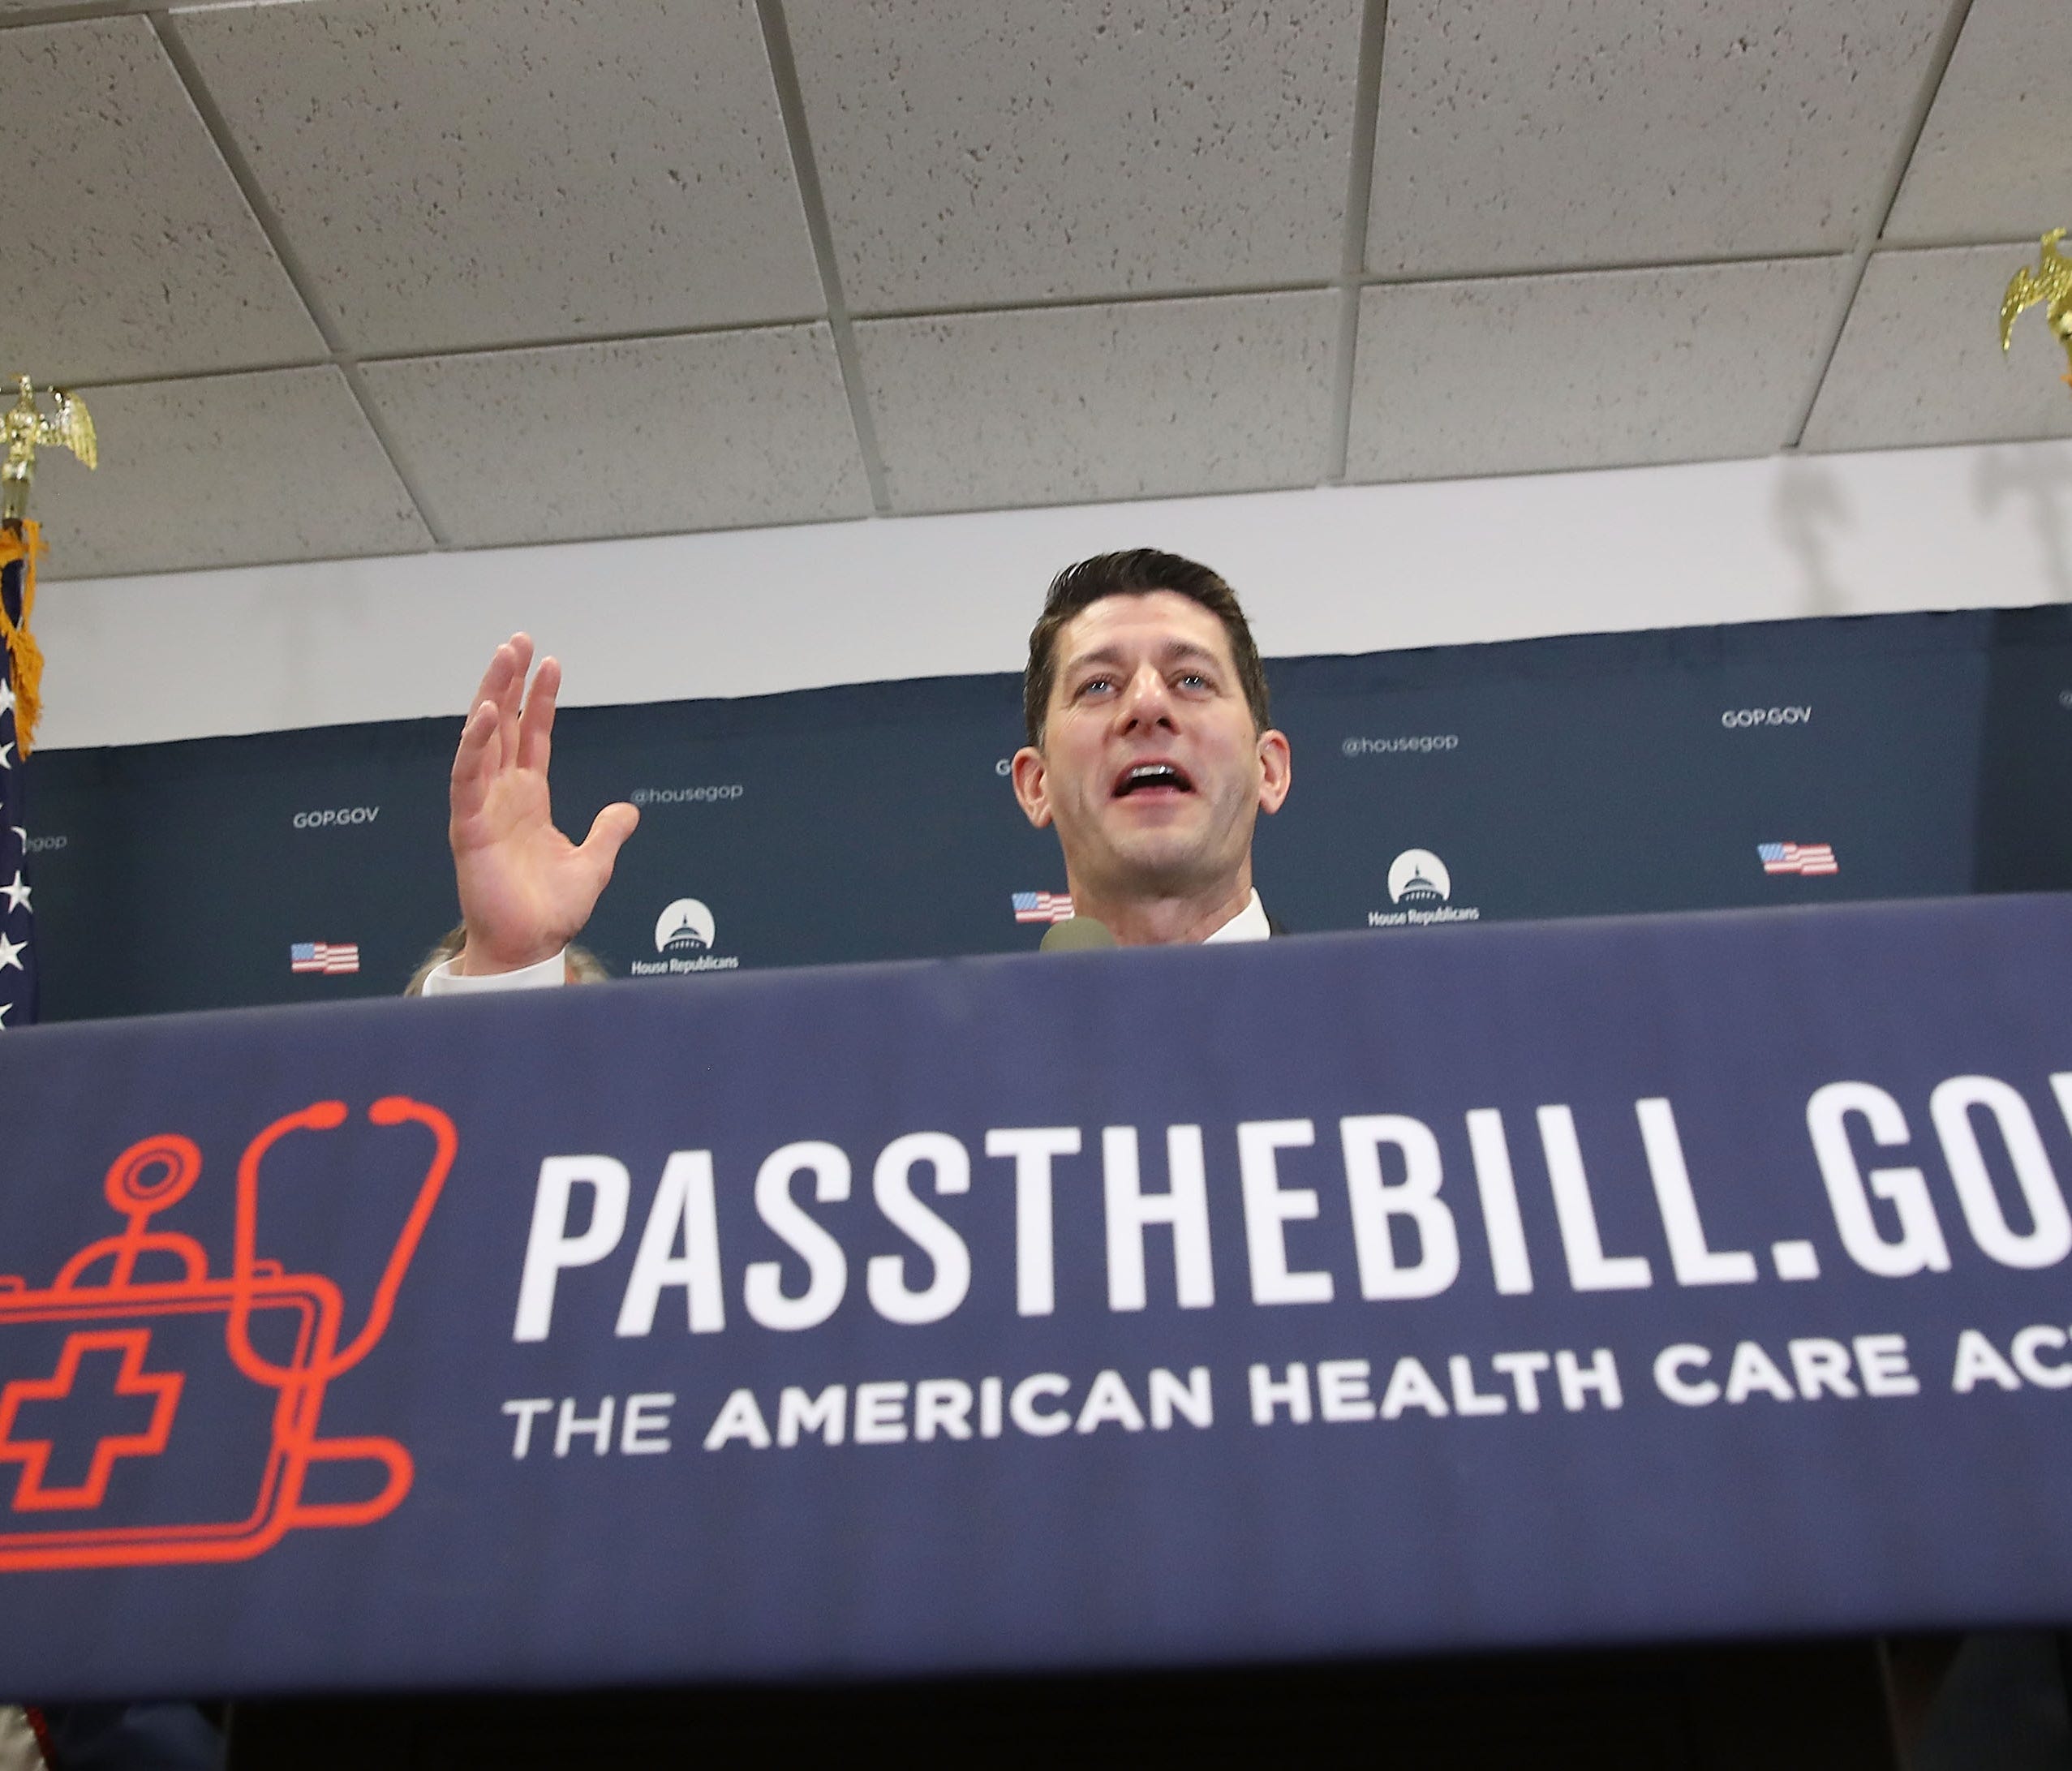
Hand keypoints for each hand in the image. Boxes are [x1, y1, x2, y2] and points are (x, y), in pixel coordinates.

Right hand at [447, 634, 637, 974]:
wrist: (530, 947)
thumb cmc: (551, 911)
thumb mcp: (594, 863)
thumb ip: (608, 832)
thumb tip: (629, 810)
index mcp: (529, 799)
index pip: (533, 737)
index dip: (540, 700)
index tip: (549, 661)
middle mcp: (502, 796)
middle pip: (502, 725)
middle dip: (508, 682)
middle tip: (518, 640)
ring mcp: (482, 808)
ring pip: (481, 740)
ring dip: (490, 697)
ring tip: (503, 658)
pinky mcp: (466, 827)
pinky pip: (466, 778)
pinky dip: (472, 746)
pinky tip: (484, 715)